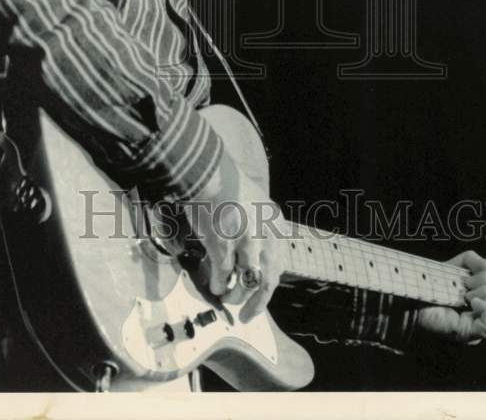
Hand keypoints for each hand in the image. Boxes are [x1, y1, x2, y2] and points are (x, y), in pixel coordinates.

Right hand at [180, 149, 284, 323]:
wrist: (207, 170)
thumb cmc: (226, 184)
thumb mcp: (255, 203)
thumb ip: (259, 228)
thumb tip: (250, 259)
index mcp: (275, 224)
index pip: (278, 265)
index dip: (268, 285)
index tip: (259, 297)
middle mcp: (266, 235)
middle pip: (268, 281)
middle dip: (257, 303)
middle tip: (247, 315)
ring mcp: (246, 242)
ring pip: (246, 284)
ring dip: (235, 295)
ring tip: (225, 296)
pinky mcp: (224, 246)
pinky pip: (223, 276)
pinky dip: (219, 284)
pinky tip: (214, 286)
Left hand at [416, 250, 485, 343]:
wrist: (411, 294)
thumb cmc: (434, 282)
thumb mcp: (459, 264)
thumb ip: (477, 261)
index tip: (470, 277)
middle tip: (465, 286)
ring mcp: (479, 329)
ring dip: (484, 293)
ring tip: (466, 295)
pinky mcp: (469, 334)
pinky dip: (485, 308)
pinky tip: (471, 302)